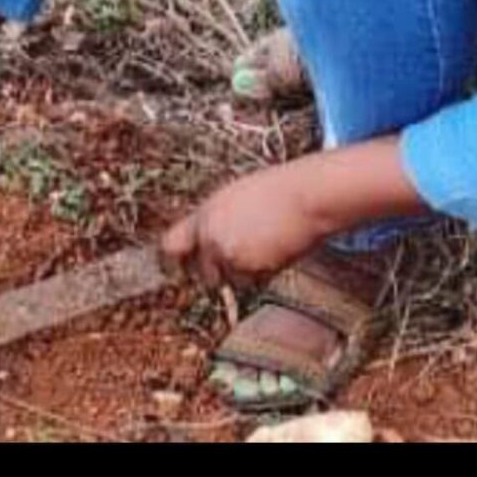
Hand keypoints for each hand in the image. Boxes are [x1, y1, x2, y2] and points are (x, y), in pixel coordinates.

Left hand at [159, 164, 331, 292]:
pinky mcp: (249, 268)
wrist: (305, 196)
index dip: (178, 260)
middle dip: (219, 274)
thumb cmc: (278, 193)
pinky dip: (264, 276)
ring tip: (267, 247)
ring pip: (231, 281)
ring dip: (245, 275)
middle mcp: (209, 235)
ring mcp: (227, 253)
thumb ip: (216, 222)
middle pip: (202, 274)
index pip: (171, 246)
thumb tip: (206, 244)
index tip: (184, 267)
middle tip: (244, 259)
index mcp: (203, 214)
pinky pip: (252, 283)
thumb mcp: (235, 199)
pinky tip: (277, 251)